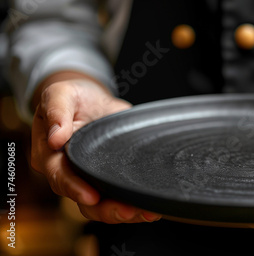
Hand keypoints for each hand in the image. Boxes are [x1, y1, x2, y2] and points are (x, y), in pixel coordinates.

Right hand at [31, 74, 161, 222]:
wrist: (91, 100)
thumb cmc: (73, 97)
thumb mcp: (60, 94)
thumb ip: (56, 111)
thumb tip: (55, 137)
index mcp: (50, 156)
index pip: (60, 177)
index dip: (75, 189)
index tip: (92, 196)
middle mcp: (69, 174)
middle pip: (84, 201)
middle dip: (107, 210)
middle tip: (129, 211)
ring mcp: (90, 179)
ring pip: (103, 206)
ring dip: (125, 213)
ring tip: (147, 213)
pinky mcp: (109, 177)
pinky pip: (118, 197)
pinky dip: (135, 205)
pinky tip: (151, 208)